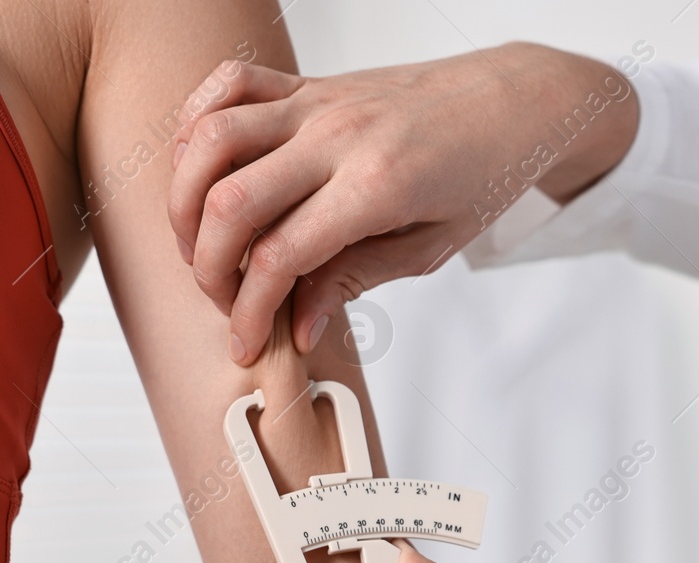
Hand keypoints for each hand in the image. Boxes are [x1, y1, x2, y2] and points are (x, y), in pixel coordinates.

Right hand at [168, 43, 639, 364]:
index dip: (251, 312)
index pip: (280, 256)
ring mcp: (317, 102)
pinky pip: (228, 86)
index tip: (247, 344)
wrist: (513, 100)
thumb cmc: (483, 172)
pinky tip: (197, 172)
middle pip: (229, 203)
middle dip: (208, 268)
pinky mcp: (308, 82)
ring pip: (211, 140)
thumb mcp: (431, 247)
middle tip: (224, 303)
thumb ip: (356, 279)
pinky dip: (194, 127)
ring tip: (200, 246)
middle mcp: (338, 137)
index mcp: (377, 186)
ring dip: (185, 203)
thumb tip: (298, 324)